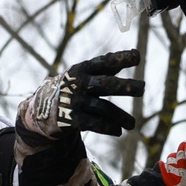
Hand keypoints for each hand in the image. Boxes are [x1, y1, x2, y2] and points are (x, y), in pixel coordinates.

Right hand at [17, 49, 141, 138]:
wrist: (43, 108)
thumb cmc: (72, 87)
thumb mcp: (84, 74)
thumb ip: (106, 67)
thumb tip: (136, 54)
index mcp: (83, 69)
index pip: (105, 62)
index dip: (121, 59)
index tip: (138, 57)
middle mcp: (79, 83)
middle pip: (106, 84)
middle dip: (125, 86)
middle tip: (142, 88)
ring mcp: (75, 101)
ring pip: (103, 108)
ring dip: (121, 117)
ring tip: (132, 124)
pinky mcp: (72, 118)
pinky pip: (94, 123)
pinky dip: (108, 127)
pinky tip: (118, 131)